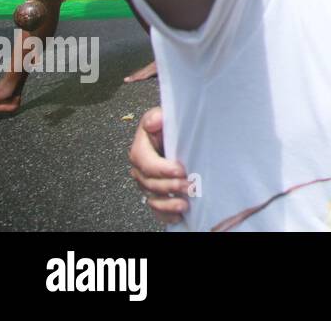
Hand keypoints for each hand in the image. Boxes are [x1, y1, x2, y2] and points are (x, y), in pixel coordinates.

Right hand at [128, 106, 189, 224]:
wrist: (180, 133)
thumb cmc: (172, 124)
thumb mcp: (164, 116)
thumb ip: (157, 118)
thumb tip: (154, 121)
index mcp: (140, 148)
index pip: (145, 162)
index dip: (161, 169)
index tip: (180, 170)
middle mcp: (140, 168)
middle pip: (149, 183)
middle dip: (169, 186)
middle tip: (190, 186)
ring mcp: (148, 182)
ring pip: (152, 198)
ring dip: (168, 204)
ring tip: (185, 204)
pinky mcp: (157, 193)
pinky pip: (157, 209)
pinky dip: (166, 214)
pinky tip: (179, 216)